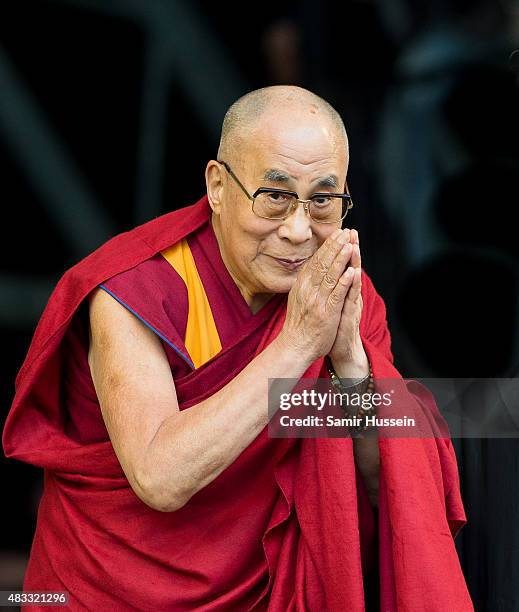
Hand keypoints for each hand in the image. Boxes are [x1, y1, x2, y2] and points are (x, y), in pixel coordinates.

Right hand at [277, 228, 354, 362]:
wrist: (295, 346)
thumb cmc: (299, 324)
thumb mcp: (298, 297)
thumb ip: (306, 282)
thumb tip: (312, 267)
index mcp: (302, 285)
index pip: (315, 260)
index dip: (327, 246)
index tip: (336, 233)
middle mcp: (308, 289)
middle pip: (322, 263)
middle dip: (335, 246)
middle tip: (345, 232)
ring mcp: (317, 301)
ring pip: (330, 275)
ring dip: (340, 259)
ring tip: (350, 245)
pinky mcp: (326, 313)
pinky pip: (336, 294)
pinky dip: (344, 282)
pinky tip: (352, 272)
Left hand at [328, 229, 366, 368]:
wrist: (340, 348)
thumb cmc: (332, 325)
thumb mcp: (330, 303)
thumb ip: (332, 287)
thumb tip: (326, 271)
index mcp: (342, 290)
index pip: (343, 265)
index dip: (343, 249)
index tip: (343, 231)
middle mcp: (348, 295)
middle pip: (350, 268)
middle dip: (351, 249)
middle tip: (351, 231)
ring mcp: (350, 304)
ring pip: (353, 280)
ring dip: (354, 262)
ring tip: (354, 245)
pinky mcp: (349, 315)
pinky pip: (351, 298)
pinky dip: (353, 285)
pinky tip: (354, 273)